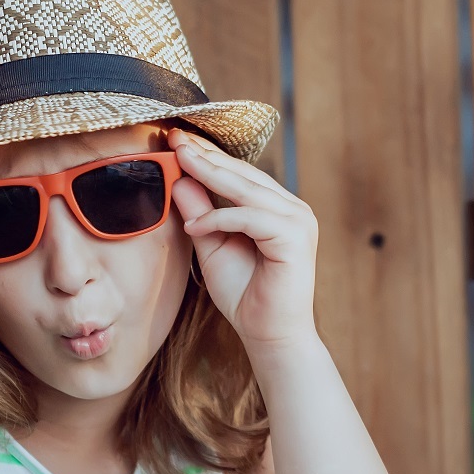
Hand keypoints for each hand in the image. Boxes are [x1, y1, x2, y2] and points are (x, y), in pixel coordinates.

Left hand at [167, 128, 318, 350]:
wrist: (269, 335)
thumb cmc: (245, 295)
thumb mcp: (212, 246)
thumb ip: (199, 213)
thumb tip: (179, 179)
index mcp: (278, 208)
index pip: (241, 173)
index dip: (208, 156)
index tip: (177, 140)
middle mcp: (293, 209)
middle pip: (244, 173)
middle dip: (206, 155)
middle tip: (175, 137)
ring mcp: (298, 220)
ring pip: (247, 189)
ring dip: (210, 174)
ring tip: (177, 161)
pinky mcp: (295, 237)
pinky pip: (250, 217)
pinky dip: (219, 218)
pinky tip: (195, 228)